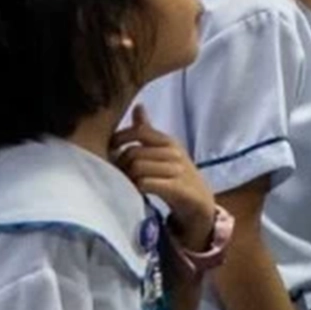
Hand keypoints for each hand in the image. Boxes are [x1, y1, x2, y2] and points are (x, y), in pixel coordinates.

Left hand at [113, 106, 215, 249]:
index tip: (110, 150)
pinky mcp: (177, 189)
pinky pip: (146, 184)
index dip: (120, 139)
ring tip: (125, 184)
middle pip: (133, 153)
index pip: (140, 131)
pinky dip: (136, 188)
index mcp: (169, 142)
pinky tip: (136, 192)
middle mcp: (175, 154)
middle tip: (116, 174)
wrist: (200, 202)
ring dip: (126, 178)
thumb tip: (138, 106)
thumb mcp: (164, 151)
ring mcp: (177, 171)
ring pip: (137, 168)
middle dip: (119, 164)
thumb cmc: (176, 175)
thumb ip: (148, 131)